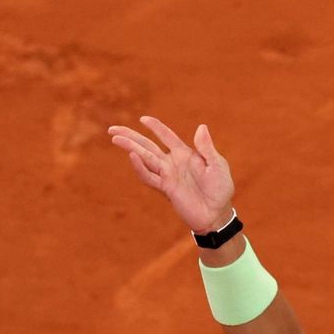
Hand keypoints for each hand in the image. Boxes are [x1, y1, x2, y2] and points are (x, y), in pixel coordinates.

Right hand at [107, 116, 235, 232]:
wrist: (216, 214)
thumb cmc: (220, 189)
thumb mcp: (217, 165)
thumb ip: (207, 148)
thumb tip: (201, 127)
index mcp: (185, 154)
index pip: (166, 136)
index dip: (155, 127)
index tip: (143, 118)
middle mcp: (173, 163)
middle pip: (147, 145)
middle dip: (131, 136)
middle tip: (113, 129)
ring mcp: (167, 175)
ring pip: (144, 157)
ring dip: (130, 147)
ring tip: (115, 138)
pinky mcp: (165, 189)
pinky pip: (150, 176)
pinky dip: (140, 167)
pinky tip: (132, 156)